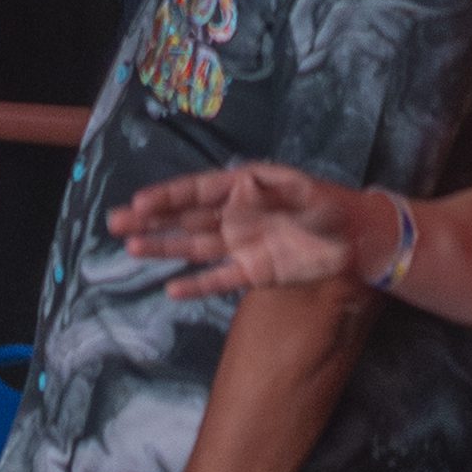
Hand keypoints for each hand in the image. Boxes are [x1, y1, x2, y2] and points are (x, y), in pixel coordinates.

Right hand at [97, 160, 378, 290]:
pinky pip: (219, 279)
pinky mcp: (253, 273)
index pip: (198, 192)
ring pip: (194, 247)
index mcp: (243, 188)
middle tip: (115, 222)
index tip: (139, 202)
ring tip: (131, 247)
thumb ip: (273, 188)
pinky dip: (197, 284)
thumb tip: (241, 183)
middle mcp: (235, 216)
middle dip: (151, 219)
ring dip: (164, 248)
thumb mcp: (305, 190)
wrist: (356, 240)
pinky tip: (171, 288)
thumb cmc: (330, 206)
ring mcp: (241, 246)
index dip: (168, 197)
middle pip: (186, 218)